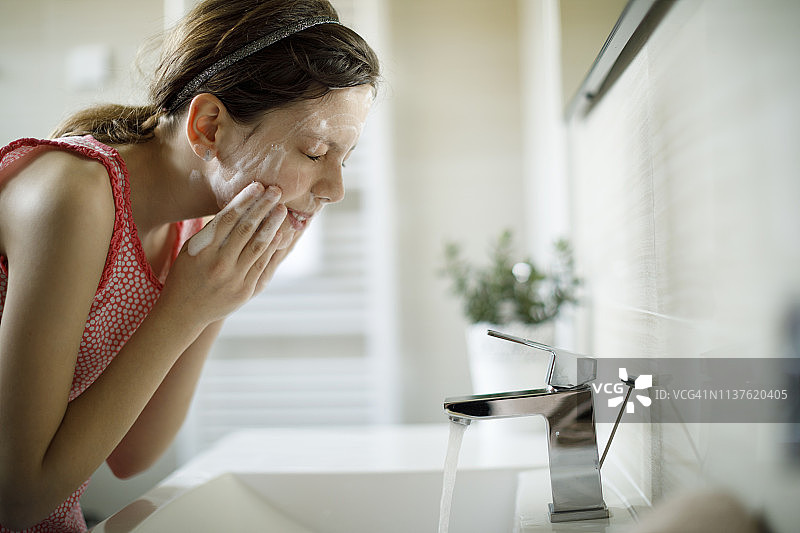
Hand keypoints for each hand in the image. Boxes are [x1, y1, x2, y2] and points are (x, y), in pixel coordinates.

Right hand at [159, 182, 286, 325]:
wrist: (183, 311)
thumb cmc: (186, 273)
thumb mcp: (192, 249)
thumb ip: (212, 231)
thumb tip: (238, 207)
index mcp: (202, 249)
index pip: (227, 218)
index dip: (244, 200)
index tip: (258, 186)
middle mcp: (218, 262)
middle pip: (245, 229)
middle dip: (262, 207)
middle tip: (276, 191)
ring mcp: (233, 278)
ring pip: (257, 246)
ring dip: (272, 225)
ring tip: (282, 209)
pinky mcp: (244, 291)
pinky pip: (262, 265)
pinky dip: (272, 249)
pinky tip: (279, 234)